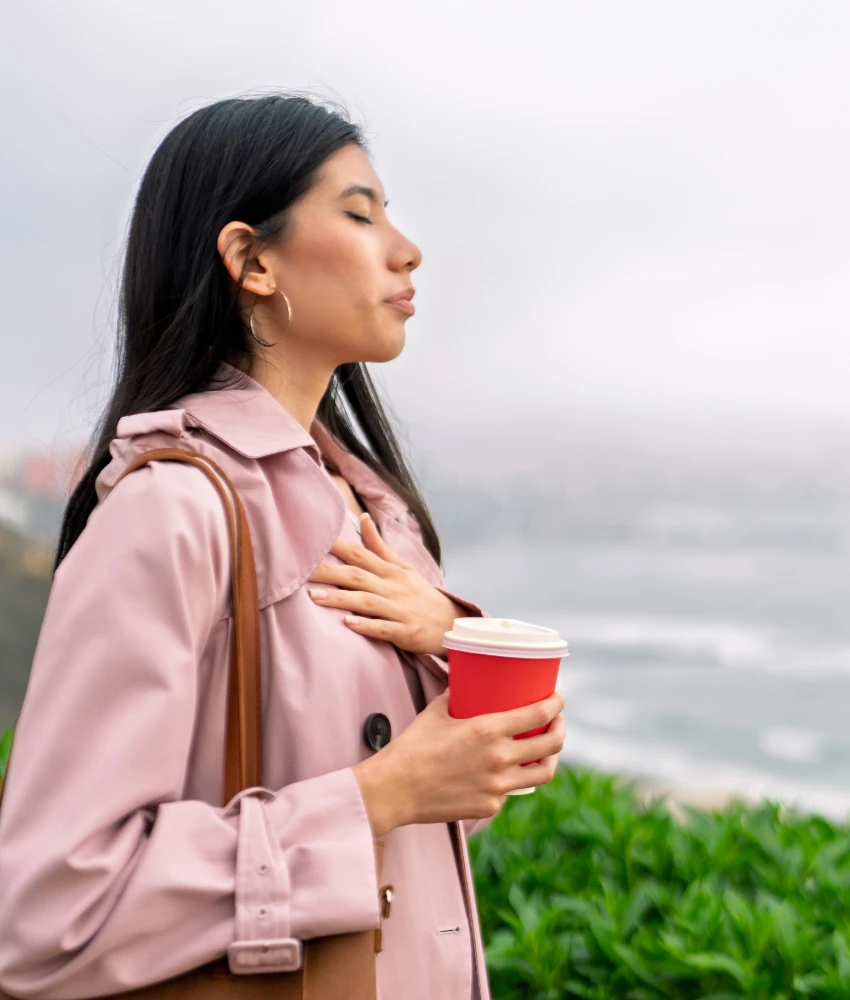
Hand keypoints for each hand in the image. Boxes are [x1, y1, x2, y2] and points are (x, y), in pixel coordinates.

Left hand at [307, 513, 464, 656]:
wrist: (452, 624)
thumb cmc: (421, 595)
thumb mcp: (403, 568)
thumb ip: (379, 546)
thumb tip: (362, 518)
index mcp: (391, 571)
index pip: (361, 554)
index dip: (337, 546)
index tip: (312, 541)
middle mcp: (394, 587)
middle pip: (358, 576)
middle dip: (329, 573)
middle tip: (302, 572)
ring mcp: (400, 610)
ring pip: (367, 602)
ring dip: (341, 598)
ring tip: (315, 597)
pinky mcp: (406, 632)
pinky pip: (384, 628)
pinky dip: (366, 626)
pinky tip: (348, 624)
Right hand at [353, 689, 566, 835]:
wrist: (395, 789)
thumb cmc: (413, 746)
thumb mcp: (437, 711)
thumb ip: (458, 696)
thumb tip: (466, 683)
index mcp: (488, 730)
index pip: (539, 715)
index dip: (555, 704)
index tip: (559, 697)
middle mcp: (499, 758)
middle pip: (551, 745)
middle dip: (560, 729)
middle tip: (557, 721)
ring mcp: (497, 786)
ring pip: (542, 773)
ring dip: (550, 758)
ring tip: (546, 749)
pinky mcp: (490, 806)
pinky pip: (512, 791)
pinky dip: (513, 779)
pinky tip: (507, 771)